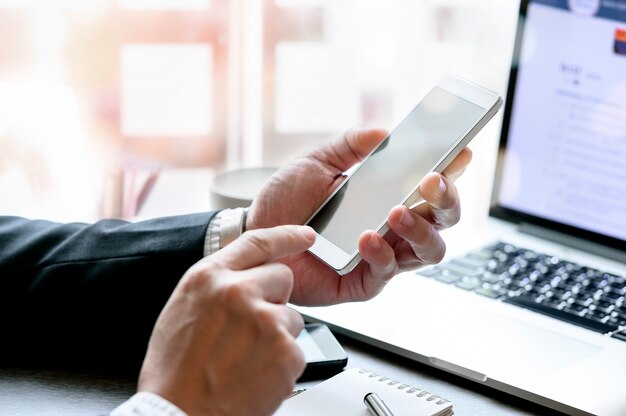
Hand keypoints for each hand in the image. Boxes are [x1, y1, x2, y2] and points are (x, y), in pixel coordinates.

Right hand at [138, 226, 315, 415]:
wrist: (178, 415)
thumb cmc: (175, 372)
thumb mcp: (182, 312)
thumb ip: (216, 287)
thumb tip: (242, 277)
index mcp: (209, 279)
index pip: (257, 242)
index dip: (287, 235)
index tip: (305, 235)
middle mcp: (238, 292)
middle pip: (283, 277)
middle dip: (275, 298)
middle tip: (253, 327)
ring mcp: (265, 320)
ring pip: (292, 316)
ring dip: (278, 335)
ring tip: (247, 359)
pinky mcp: (285, 351)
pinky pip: (297, 350)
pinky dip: (282, 365)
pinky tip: (256, 375)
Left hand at [247, 127, 471, 305]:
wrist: (256, 236)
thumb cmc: (287, 201)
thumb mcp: (316, 163)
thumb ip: (348, 145)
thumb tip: (384, 132)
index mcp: (388, 197)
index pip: (431, 187)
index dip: (452, 171)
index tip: (460, 152)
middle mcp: (392, 229)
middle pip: (442, 221)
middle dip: (446, 200)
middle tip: (432, 182)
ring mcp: (381, 257)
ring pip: (428, 251)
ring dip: (420, 229)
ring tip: (396, 211)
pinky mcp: (362, 283)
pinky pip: (387, 273)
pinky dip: (382, 254)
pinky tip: (366, 238)